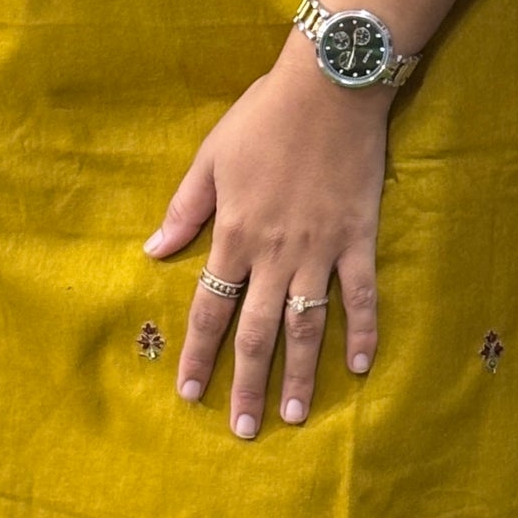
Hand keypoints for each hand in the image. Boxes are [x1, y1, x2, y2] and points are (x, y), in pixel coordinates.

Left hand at [143, 36, 386, 437]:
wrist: (329, 87)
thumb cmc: (264, 117)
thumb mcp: (211, 158)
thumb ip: (185, 211)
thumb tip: (153, 252)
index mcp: (234, 234)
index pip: (210, 309)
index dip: (199, 356)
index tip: (190, 394)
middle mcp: (274, 253)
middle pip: (256, 332)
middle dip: (246, 384)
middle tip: (242, 429)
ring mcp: (320, 250)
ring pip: (307, 326)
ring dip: (301, 375)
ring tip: (296, 416)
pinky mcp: (358, 239)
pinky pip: (362, 295)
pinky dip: (363, 331)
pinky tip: (361, 366)